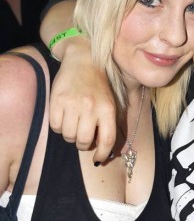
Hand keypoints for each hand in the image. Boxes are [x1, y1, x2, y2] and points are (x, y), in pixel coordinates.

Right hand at [49, 38, 116, 161]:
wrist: (83, 60)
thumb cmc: (99, 87)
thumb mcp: (110, 104)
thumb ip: (108, 126)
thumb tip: (103, 151)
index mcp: (107, 109)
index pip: (107, 140)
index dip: (102, 154)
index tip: (98, 160)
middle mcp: (91, 107)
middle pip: (84, 141)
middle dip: (83, 144)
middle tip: (83, 137)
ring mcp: (73, 104)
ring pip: (69, 136)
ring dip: (71, 136)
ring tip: (74, 126)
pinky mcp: (57, 100)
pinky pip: (56, 127)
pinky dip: (59, 128)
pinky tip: (64, 118)